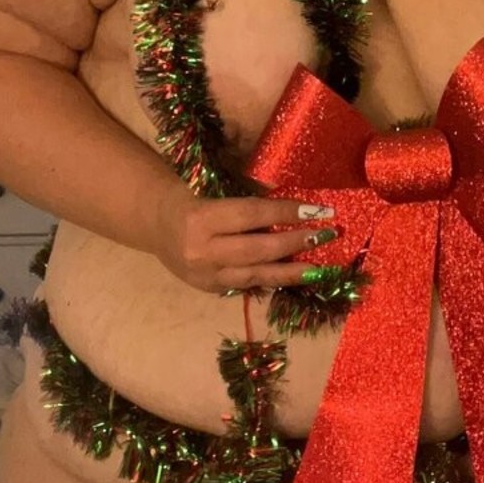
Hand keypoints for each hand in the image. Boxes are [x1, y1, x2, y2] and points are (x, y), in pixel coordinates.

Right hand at [151, 181, 337, 292]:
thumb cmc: (192, 199)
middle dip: (296, 242)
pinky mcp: (211, 289)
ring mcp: (207, 275)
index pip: (253, 215)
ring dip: (292, 271)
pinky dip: (274, 280)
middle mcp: (203, 251)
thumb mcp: (216, 193)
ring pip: (257, 275)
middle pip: (258, 249)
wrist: (158, 227)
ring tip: (319, 267)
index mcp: (202, 218)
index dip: (287, 213)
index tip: (318, 210)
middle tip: (326, 234)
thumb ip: (249, 202)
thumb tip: (296, 207)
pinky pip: (249, 285)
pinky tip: (296, 277)